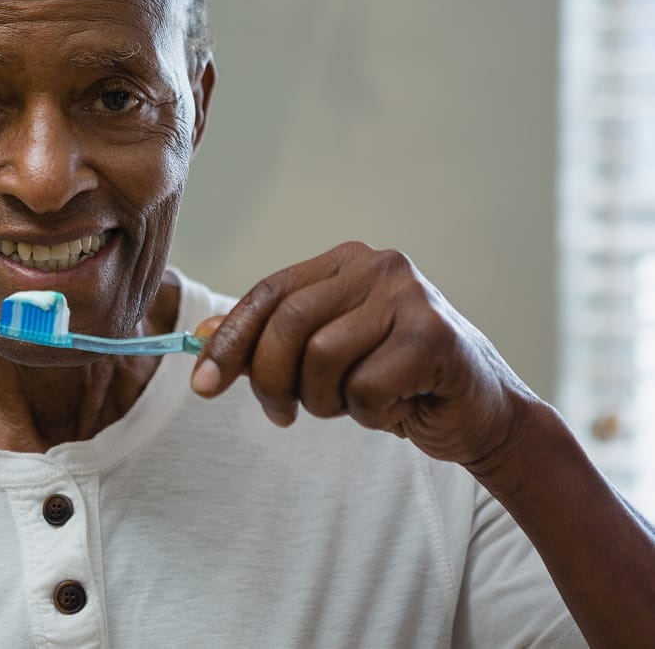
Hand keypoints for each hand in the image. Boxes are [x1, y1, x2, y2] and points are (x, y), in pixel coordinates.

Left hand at [190, 241, 539, 466]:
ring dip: (326, 401)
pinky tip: (396, 408)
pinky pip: (365, 386)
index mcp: (343, 263)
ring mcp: (409, 296)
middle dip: (271, 380)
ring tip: (354, 405)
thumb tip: (200, 335)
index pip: (267, 293)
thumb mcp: (321, 361)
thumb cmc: (394, 381)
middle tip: (281, 415)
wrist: (479, 414)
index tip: (203, 385)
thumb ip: (266, 344)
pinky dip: (368, 413)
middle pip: (287, 322)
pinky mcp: (433, 335)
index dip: (229, 341)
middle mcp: (377, 266)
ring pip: (322, 357)